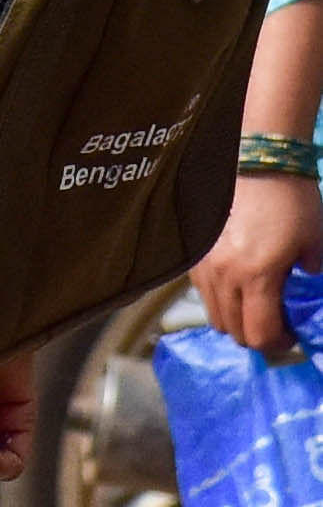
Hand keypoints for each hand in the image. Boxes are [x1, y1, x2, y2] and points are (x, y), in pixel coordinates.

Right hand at [197, 173, 322, 358]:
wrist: (259, 162)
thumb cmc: (293, 202)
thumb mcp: (314, 246)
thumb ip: (308, 279)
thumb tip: (300, 296)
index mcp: (256, 276)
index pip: (258, 333)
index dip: (277, 344)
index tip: (290, 336)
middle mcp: (223, 275)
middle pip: (232, 329)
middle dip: (255, 335)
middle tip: (275, 325)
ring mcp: (204, 264)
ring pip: (214, 313)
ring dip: (235, 319)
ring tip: (255, 305)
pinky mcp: (195, 252)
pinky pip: (203, 291)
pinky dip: (220, 298)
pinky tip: (238, 285)